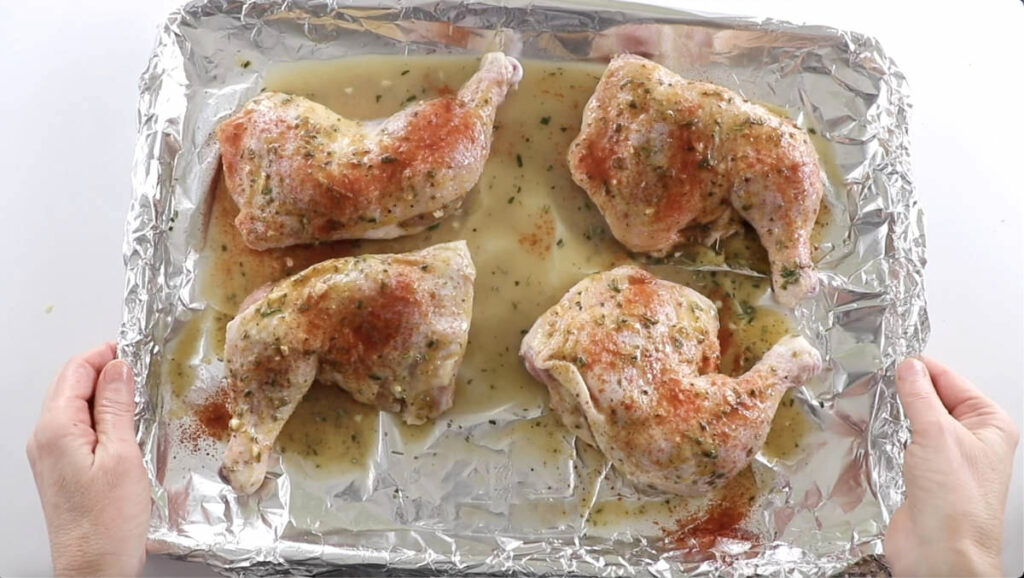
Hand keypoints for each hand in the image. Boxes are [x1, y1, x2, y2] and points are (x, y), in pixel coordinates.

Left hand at [26, 343, 149, 576]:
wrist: (94, 569)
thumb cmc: (108, 522)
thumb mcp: (123, 454)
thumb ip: (116, 406)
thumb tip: (117, 368)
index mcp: (55, 429)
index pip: (76, 370)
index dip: (105, 354)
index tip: (135, 349)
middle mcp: (43, 438)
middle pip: (71, 385)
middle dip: (105, 371)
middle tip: (142, 370)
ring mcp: (48, 455)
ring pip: (74, 406)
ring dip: (104, 395)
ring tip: (139, 398)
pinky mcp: (60, 469)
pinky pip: (76, 429)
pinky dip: (100, 418)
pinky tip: (125, 426)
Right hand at [884, 357, 1019, 576]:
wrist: (940, 554)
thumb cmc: (956, 504)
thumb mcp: (936, 434)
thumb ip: (919, 395)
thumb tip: (909, 368)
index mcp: (989, 424)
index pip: (951, 380)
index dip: (921, 368)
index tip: (892, 360)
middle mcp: (972, 440)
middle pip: (934, 399)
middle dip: (906, 392)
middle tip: (878, 380)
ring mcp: (948, 459)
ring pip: (916, 422)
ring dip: (896, 416)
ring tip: (873, 404)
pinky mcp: (925, 476)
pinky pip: (904, 445)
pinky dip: (889, 438)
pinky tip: (875, 434)